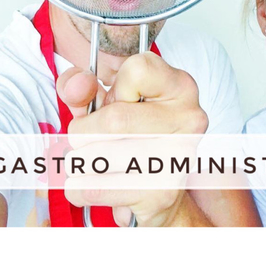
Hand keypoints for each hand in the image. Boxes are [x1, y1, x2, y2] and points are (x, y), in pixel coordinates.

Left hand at [57, 52, 208, 225]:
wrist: (157, 188)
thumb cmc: (132, 135)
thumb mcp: (106, 99)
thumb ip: (82, 86)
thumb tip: (77, 87)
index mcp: (180, 86)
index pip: (138, 71)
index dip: (116, 87)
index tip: (116, 101)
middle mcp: (188, 119)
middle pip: (114, 119)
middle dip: (83, 131)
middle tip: (85, 137)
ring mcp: (178, 158)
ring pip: (100, 156)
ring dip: (79, 160)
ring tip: (88, 160)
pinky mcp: (161, 194)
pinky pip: (96, 188)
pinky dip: (78, 187)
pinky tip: (90, 180)